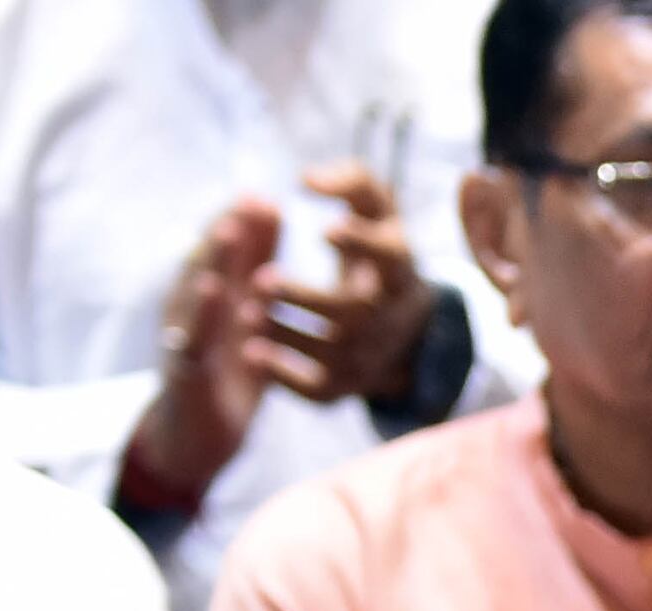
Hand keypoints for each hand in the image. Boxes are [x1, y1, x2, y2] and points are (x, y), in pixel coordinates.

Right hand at [121, 201, 286, 510]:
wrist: (197, 439)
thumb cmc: (225, 374)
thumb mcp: (247, 321)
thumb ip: (258, 274)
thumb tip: (268, 213)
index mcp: (209, 299)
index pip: (225, 256)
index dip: (242, 226)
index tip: (264, 199)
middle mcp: (190, 311)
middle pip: (208, 263)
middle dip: (228, 231)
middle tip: (251, 201)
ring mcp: (183, 338)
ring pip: (195, 293)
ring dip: (212, 262)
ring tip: (230, 233)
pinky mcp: (184, 369)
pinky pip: (192, 338)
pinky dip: (202, 314)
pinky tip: (215, 291)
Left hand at [253, 165, 437, 407]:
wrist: (405, 323)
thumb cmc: (377, 249)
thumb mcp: (377, 208)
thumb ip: (350, 181)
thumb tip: (304, 180)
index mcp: (397, 267)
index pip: (388, 257)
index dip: (360, 245)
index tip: (325, 229)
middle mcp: (389, 316)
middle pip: (354, 313)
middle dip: (306, 298)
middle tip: (261, 278)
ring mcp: (370, 354)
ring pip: (331, 352)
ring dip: (287, 334)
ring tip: (246, 313)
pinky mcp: (348, 384)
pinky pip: (319, 391)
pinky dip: (286, 377)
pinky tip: (252, 352)